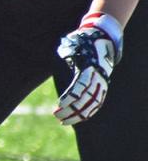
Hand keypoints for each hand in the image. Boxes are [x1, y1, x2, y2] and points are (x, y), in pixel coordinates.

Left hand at [53, 12, 122, 126]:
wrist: (102, 39)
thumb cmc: (81, 43)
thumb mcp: (70, 45)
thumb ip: (64, 54)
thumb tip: (59, 60)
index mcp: (89, 67)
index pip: (80, 86)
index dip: (70, 97)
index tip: (59, 105)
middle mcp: (98, 77)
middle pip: (86, 99)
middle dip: (71, 110)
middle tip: (57, 115)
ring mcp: (102, 82)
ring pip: (93, 104)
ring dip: (79, 115)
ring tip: (64, 121)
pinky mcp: (103, 86)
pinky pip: (98, 103)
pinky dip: (88, 112)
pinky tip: (77, 119)